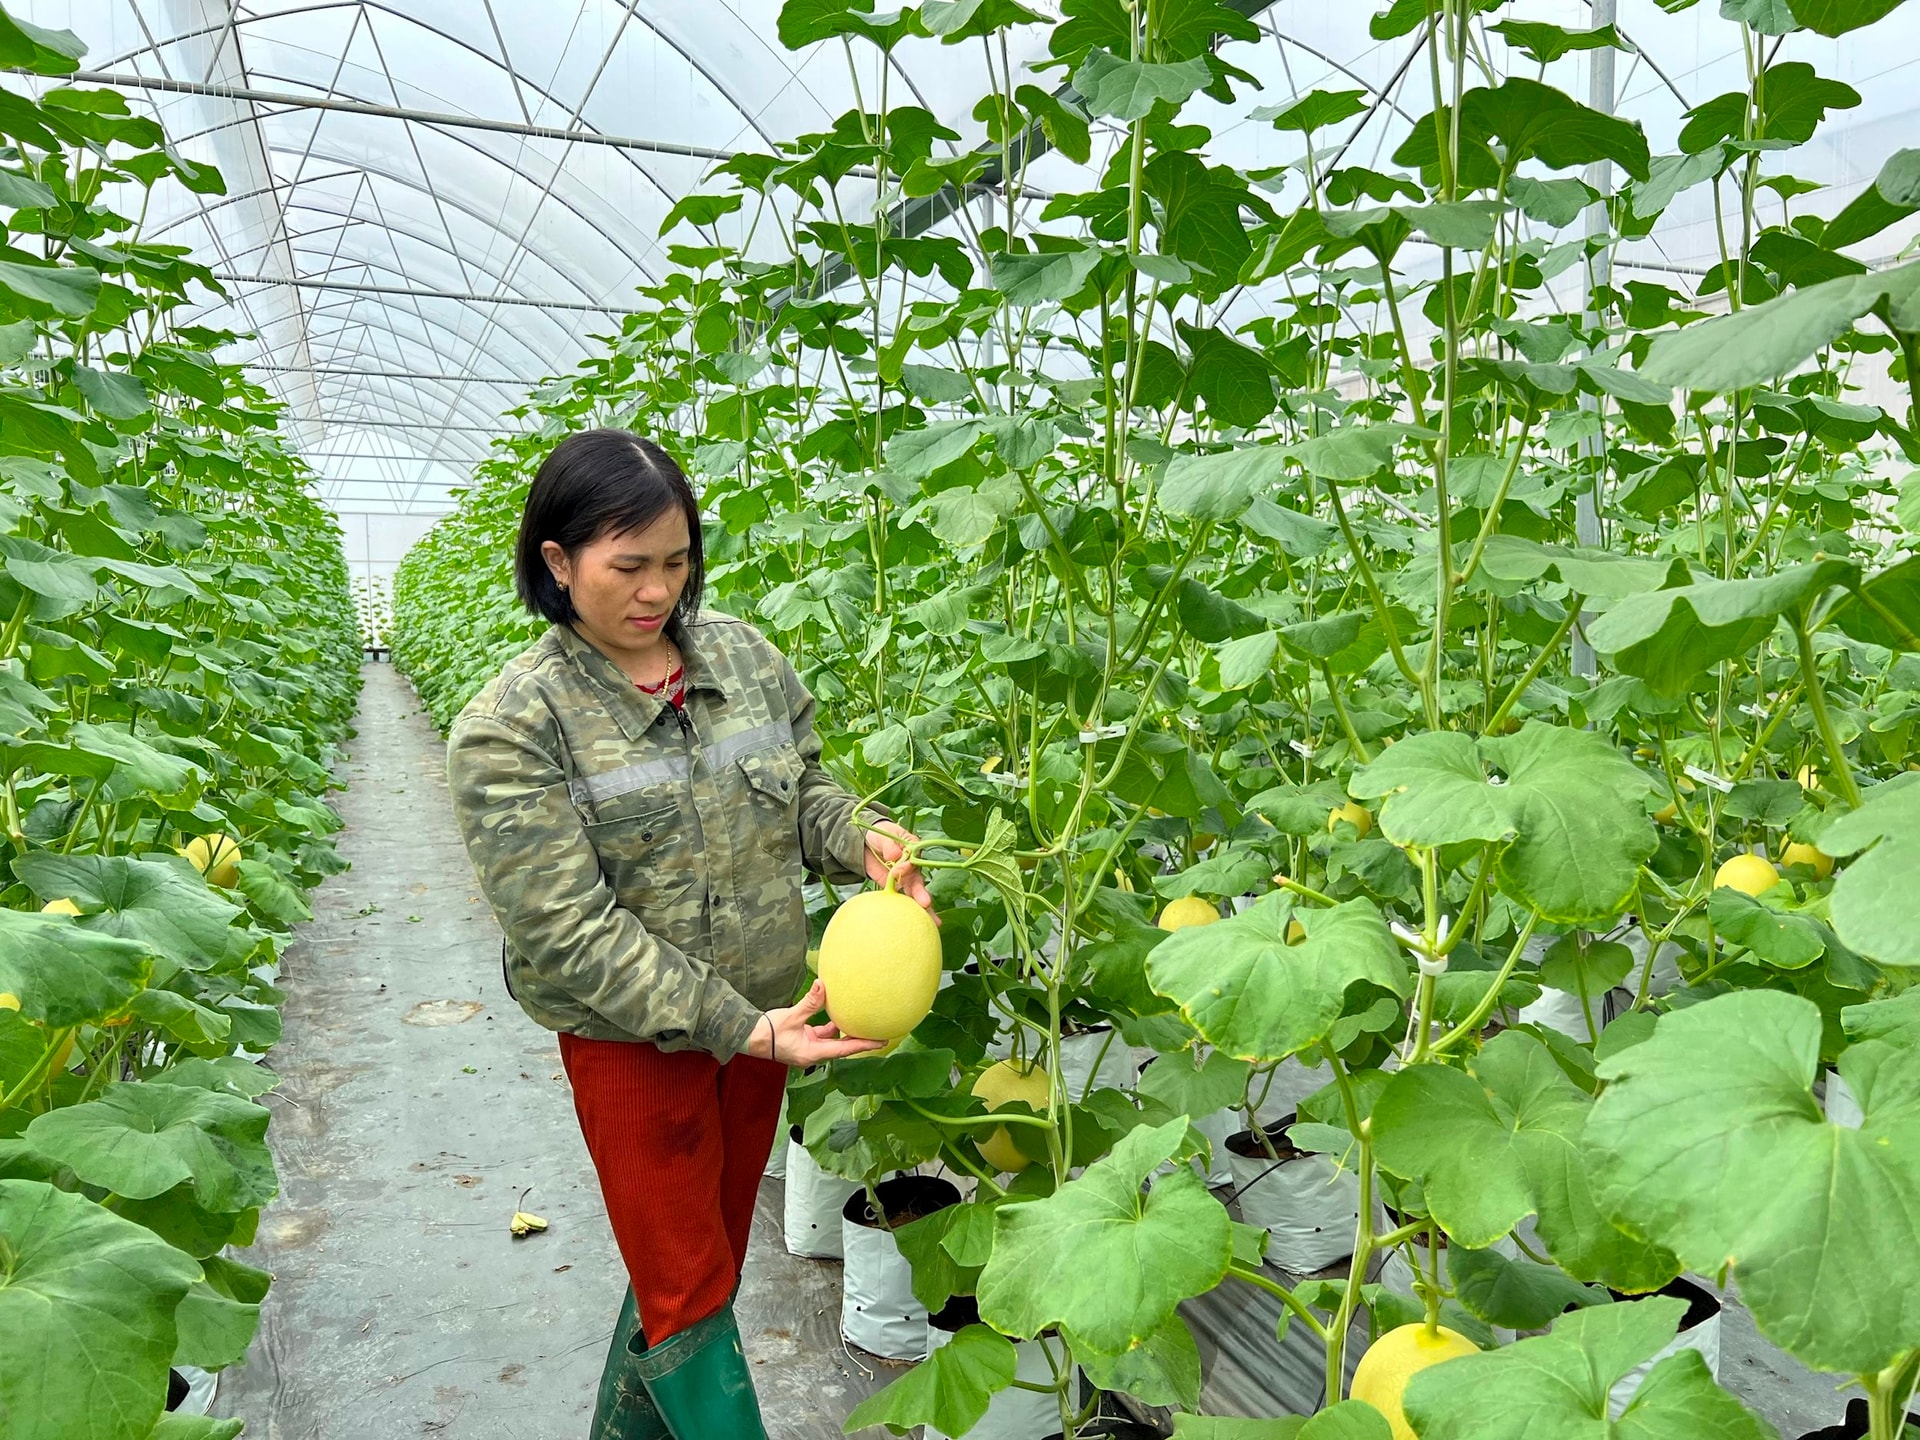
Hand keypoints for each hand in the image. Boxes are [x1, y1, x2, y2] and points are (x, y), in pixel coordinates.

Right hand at [748, 979, 889, 1065]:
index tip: (881, 1041)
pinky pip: (821, 1034)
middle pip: (842, 1048)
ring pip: (832, 1041)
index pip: (844, 1049)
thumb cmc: (768, 1031)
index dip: (864, 1045)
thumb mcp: (791, 1016)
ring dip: (844, 1031)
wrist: (748, 1037)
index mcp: (812, 1052)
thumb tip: (823, 985)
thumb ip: (810, 1002)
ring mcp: (807, 1048)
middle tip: (878, 1033)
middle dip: (859, 1040)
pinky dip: (830, 1026)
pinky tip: (836, 1013)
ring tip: (860, 1021)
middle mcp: (813, 1053)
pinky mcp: (802, 1041)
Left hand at [863, 818, 935, 917]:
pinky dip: (910, 913)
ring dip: (924, 909)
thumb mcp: (883, 835)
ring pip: (915, 895)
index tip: (900, 868)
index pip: (914, 859)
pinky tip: (921, 925)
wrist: (867, 842)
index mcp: (912, 850)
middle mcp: (912, 867)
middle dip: (922, 893)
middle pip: (918, 881)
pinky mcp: (895, 888)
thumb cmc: (879, 834)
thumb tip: (893, 856)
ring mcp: (905, 879)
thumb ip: (889, 844)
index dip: (908, 866)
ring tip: (933, 922)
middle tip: (926, 903)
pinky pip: (904, 901)